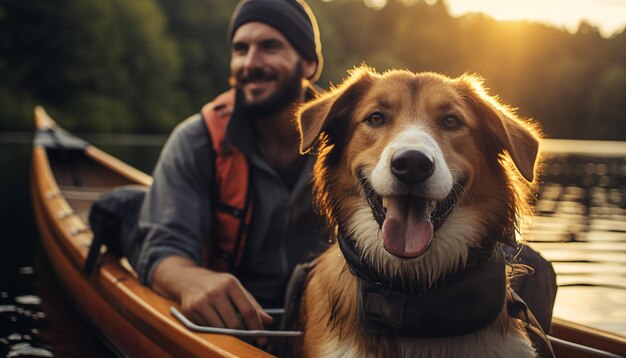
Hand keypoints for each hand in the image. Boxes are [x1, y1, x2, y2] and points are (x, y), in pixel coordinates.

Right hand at [152, 256, 272, 331]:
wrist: (189, 279)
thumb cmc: (218, 286)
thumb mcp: (237, 289)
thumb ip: (253, 305)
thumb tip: (268, 321)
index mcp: (230, 283)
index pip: (248, 310)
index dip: (257, 327)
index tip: (263, 338)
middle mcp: (215, 291)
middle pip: (234, 323)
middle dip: (243, 335)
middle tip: (248, 340)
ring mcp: (201, 301)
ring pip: (220, 329)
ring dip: (229, 335)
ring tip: (233, 332)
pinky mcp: (189, 311)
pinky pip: (206, 329)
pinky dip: (214, 331)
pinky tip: (215, 324)